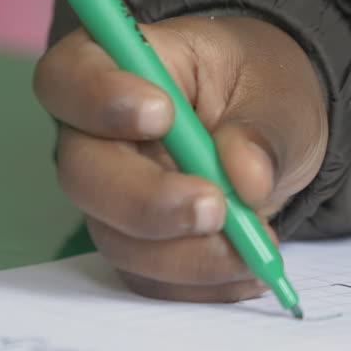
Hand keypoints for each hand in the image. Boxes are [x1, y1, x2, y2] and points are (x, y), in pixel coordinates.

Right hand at [34, 16, 326, 301]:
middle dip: (148, 201)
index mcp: (122, 67)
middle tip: (214, 208)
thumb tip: (246, 176)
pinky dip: (204, 283)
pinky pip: (153, 278)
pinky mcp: (139, 245)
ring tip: (256, 244)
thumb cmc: (264, 89)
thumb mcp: (281, 91)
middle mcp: (99, 136)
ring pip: (117, 238)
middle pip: (83, 174)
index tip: (160, 114)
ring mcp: (113, 195)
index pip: (70, 76)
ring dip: (187, 254)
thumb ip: (264, 128)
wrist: (278, 131)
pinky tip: (251, 269)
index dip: (98, 98)